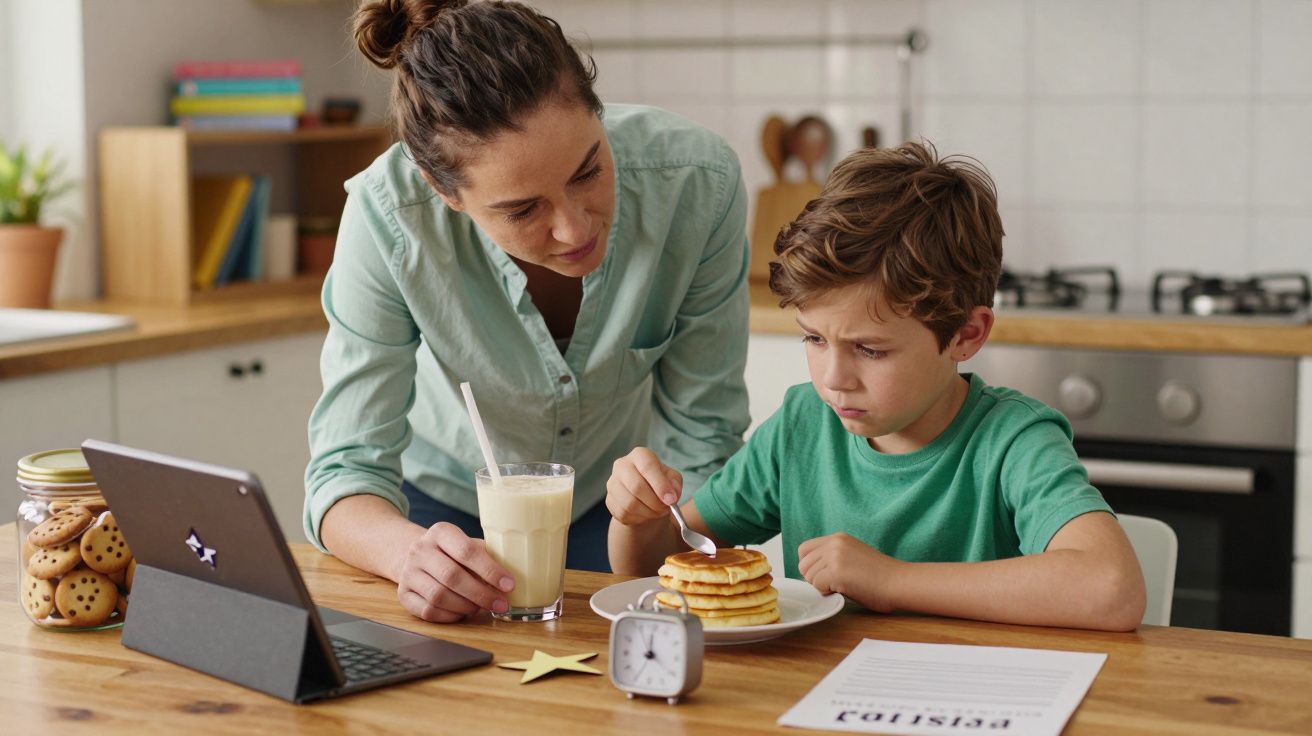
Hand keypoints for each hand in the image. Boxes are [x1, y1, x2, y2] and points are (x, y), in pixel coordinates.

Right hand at [395, 522, 514, 622]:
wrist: (415, 555)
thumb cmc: (452, 552)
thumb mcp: (468, 544)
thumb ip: (488, 556)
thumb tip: (513, 576)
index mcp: (440, 532)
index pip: (466, 551)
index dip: (490, 570)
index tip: (509, 584)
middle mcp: (420, 550)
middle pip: (452, 576)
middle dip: (481, 594)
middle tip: (500, 604)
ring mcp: (408, 572)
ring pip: (439, 596)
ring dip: (465, 606)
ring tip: (481, 608)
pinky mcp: (403, 594)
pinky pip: (428, 611)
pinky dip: (449, 616)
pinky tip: (462, 613)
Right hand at [605, 447, 683, 526]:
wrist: (644, 496)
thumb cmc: (659, 483)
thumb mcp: (672, 478)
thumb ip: (675, 483)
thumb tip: (672, 494)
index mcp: (640, 455)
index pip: (648, 466)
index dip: (661, 485)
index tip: (671, 500)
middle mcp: (622, 465)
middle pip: (637, 487)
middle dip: (655, 502)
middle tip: (666, 508)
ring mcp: (613, 483)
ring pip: (630, 504)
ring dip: (648, 512)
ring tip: (657, 511)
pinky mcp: (609, 500)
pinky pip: (624, 514)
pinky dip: (639, 518)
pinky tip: (645, 514)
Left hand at [797, 532, 901, 612]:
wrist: (899, 582)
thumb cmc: (879, 576)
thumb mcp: (852, 556)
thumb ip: (831, 557)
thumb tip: (808, 572)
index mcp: (838, 538)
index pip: (804, 550)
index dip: (810, 566)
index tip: (824, 575)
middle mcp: (834, 543)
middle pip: (803, 564)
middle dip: (814, 578)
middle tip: (835, 584)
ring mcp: (835, 556)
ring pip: (808, 576)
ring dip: (821, 586)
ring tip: (843, 586)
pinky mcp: (837, 571)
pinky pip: (817, 586)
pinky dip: (827, 592)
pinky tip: (845, 590)